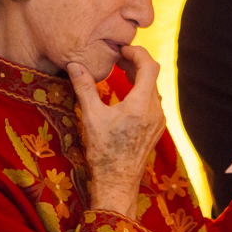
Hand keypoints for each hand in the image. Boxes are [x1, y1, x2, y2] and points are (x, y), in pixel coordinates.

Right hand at [68, 45, 166, 218]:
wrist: (117, 182)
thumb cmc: (104, 151)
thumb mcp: (91, 116)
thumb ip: (84, 87)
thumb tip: (73, 64)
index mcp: (141, 103)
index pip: (149, 65)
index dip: (137, 52)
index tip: (121, 50)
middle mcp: (155, 110)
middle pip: (152, 75)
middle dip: (136, 62)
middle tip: (118, 58)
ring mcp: (158, 120)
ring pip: (153, 88)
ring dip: (139, 77)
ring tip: (121, 73)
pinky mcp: (156, 128)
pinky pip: (153, 102)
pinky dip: (141, 91)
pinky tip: (126, 96)